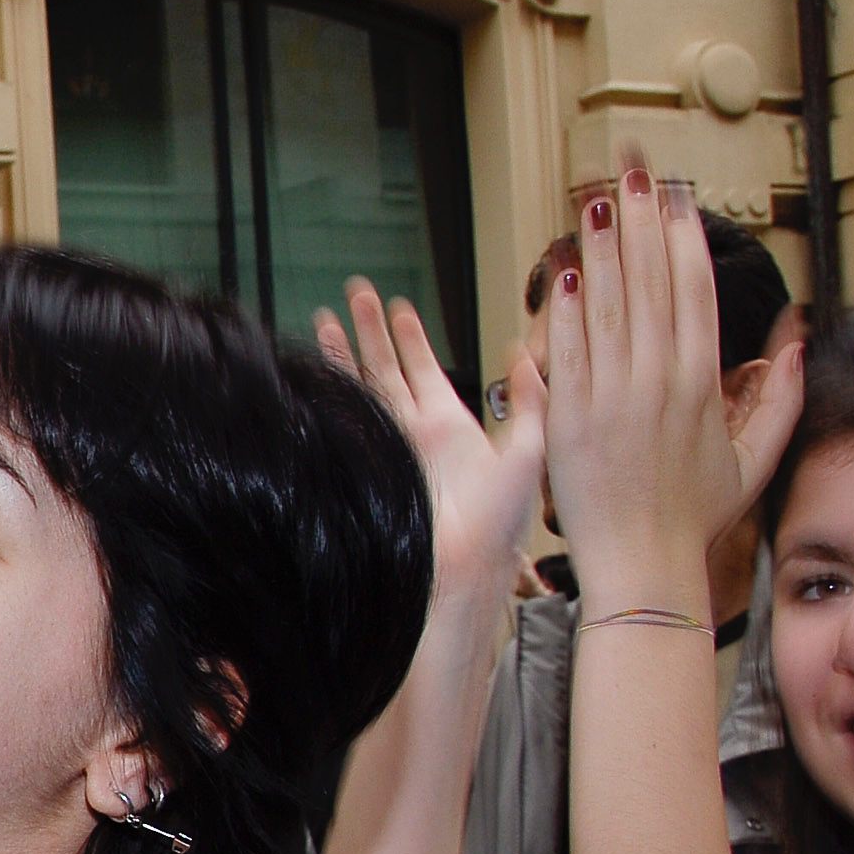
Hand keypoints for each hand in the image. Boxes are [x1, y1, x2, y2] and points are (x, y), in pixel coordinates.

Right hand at [317, 280, 545, 608]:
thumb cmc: (504, 521)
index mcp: (454, 424)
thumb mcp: (533, 449)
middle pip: (386, 366)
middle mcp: (416, 430)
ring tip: (328, 314)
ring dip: (345, 348)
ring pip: (363, 383)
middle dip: (369, 327)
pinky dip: (335, 383)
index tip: (397, 304)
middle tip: (355, 289)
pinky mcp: (375, 456)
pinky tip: (320, 360)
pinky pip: (353, 411)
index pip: (426, 367)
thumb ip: (533, 399)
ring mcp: (390, 443)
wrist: (468, 564)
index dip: (410, 334)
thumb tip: (529, 352)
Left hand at [546, 169, 803, 614]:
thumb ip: (782, 398)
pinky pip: (567, 347)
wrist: (640, 562)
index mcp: (700, 384)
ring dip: (602, 249)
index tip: (676, 197)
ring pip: (606, 305)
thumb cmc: (694, 516)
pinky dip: (566, 306)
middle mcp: (655, 380)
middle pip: (649, 282)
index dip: (682, 238)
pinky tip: (566, 267)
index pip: (691, 292)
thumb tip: (797, 340)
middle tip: (631, 171)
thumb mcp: (755, 458)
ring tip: (597, 199)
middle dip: (641, 221)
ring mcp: (609, 394)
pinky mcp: (568, 414)